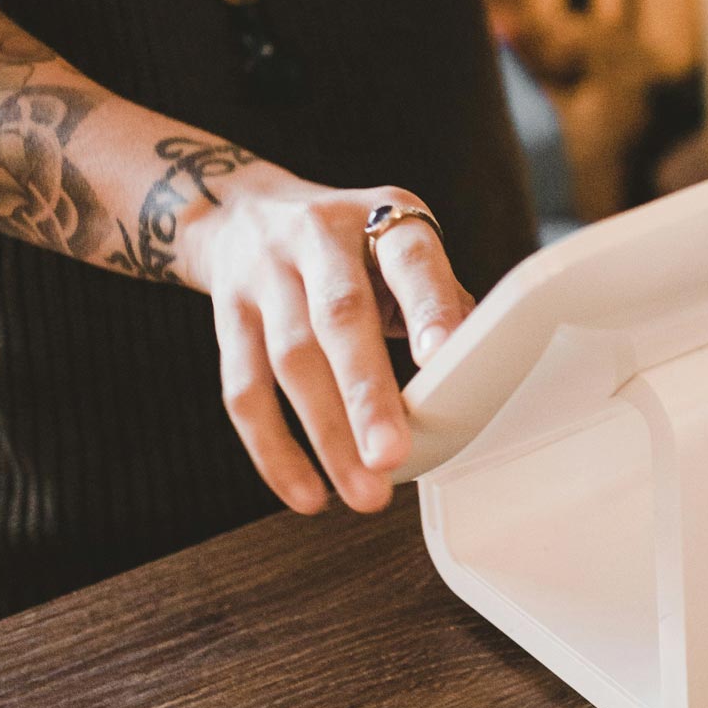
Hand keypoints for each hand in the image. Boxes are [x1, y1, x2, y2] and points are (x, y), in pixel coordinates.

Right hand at [183, 168, 474, 514]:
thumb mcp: (401, 247)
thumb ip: (438, 301)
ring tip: (364, 491)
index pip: (410, 260)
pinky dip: (274, 449)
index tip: (443, 360)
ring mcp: (265, 275)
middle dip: (367, 392)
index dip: (428, 307)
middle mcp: (318, 237)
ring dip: (327, 434)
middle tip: (394, 455)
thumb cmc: (351, 246)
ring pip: (289, 360)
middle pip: (340, 317)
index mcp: (381, 218)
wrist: (241, 213)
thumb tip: (480, 371)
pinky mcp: (227, 316)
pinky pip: (243, 390)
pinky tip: (307, 493)